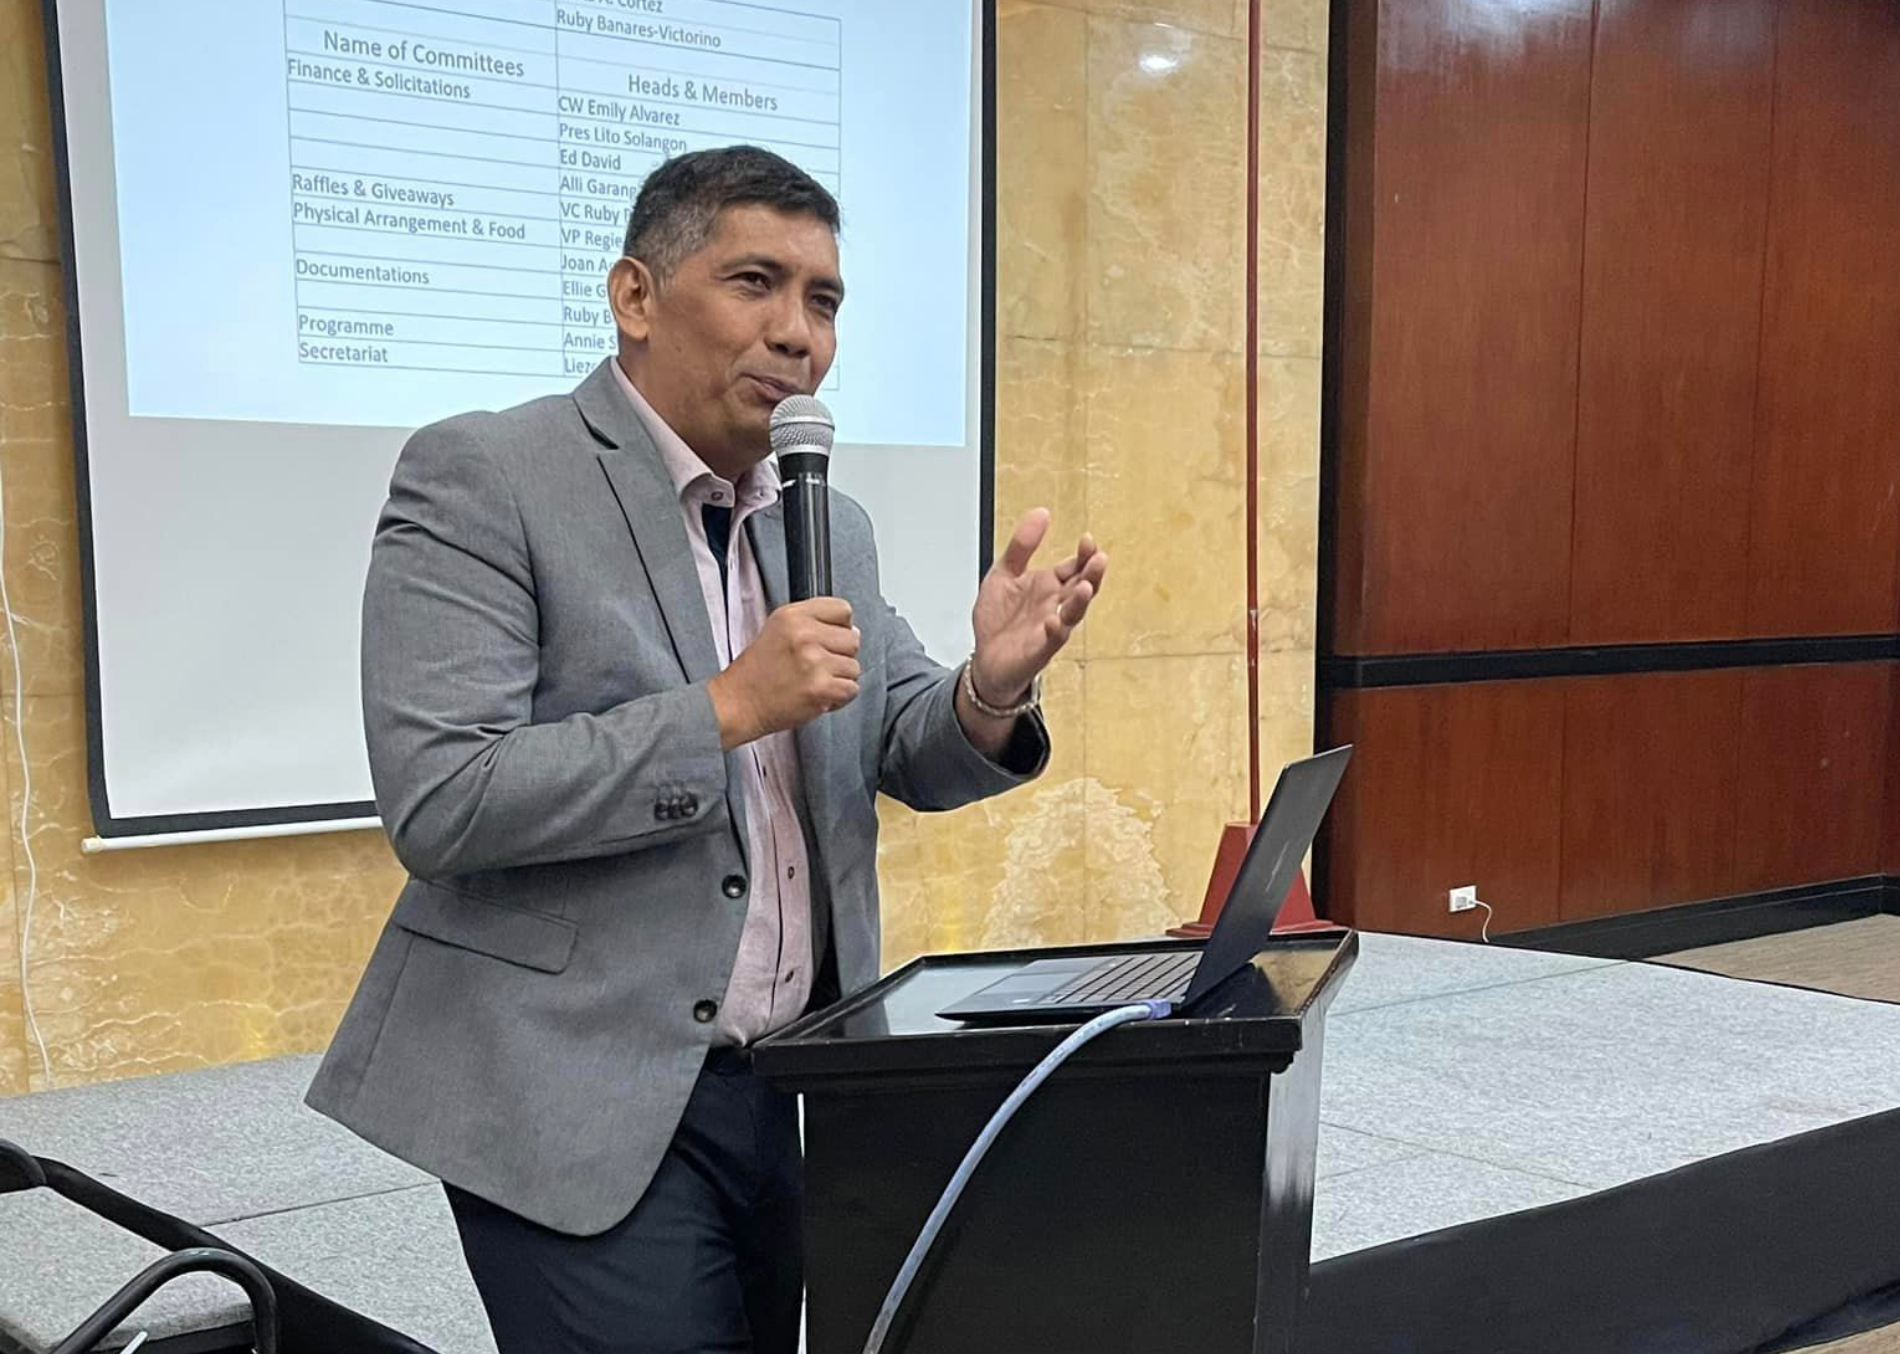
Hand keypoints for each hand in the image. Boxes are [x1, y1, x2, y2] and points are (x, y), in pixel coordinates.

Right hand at [708, 598, 859, 747]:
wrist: (737, 703)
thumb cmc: (757, 672)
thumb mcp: (778, 629)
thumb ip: (812, 623)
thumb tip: (852, 631)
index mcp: (793, 616)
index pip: (842, 610)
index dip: (840, 628)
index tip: (828, 640)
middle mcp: (804, 635)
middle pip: (852, 640)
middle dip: (840, 656)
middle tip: (816, 666)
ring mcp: (813, 662)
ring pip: (854, 667)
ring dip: (839, 679)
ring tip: (813, 682)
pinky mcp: (820, 688)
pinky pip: (851, 689)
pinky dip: (838, 698)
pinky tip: (817, 696)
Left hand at [969, 509, 1107, 705]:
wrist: (984, 660)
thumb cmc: (999, 620)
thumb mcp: (1004, 574)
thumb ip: (1022, 546)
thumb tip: (1042, 512)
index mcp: (1049, 586)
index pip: (1075, 567)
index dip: (1084, 554)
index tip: (1088, 540)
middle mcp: (1055, 606)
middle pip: (1082, 588)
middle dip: (1092, 573)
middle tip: (1099, 558)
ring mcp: (1050, 628)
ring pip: (1073, 614)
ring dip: (1081, 600)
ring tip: (1086, 585)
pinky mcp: (1039, 650)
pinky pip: (1053, 641)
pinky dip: (1056, 631)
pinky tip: (1054, 620)